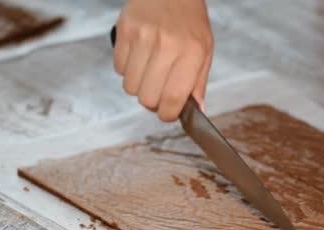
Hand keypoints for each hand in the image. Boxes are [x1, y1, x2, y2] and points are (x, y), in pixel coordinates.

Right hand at [113, 0, 212, 120]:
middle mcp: (167, 45)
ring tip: (148, 72)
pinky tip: (138, 58)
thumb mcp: (205, 50)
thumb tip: (196, 111)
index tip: (167, 114)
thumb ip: (198, 83)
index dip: (168, 114)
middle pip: (148, 97)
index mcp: (192, 52)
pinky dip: (127, 70)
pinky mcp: (124, 30)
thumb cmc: (189, 21)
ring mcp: (143, 37)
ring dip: (139, 86)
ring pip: (130, 87)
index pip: (174, 98)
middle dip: (152, 102)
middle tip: (158, 91)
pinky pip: (118, 69)